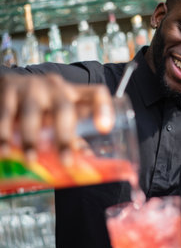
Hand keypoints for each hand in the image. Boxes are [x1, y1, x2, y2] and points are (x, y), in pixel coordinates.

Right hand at [0, 74, 114, 161]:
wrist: (5, 85)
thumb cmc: (40, 108)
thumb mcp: (57, 116)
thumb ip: (71, 137)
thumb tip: (87, 163)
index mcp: (73, 94)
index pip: (96, 93)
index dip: (104, 108)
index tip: (104, 129)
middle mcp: (56, 88)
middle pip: (64, 109)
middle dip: (65, 136)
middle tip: (66, 161)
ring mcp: (31, 86)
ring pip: (33, 113)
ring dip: (31, 139)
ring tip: (31, 160)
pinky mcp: (9, 88)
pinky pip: (6, 113)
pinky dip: (4, 133)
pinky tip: (4, 150)